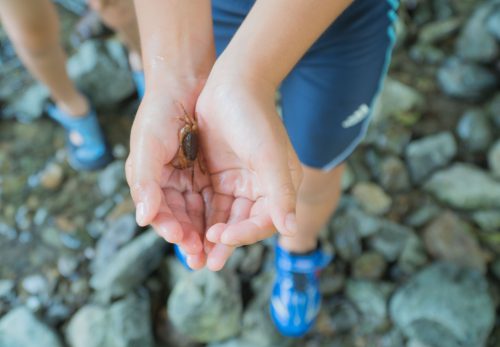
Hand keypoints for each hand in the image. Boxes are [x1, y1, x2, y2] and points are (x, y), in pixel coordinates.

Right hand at [126, 80, 211, 269]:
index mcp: (149, 181)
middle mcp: (167, 184)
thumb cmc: (159, 113)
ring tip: (215, 253)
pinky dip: (218, 214)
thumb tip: (143, 219)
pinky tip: (227, 229)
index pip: (158, 212)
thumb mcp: (148, 144)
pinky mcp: (207, 174)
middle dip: (189, 239)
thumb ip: (145, 181)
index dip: (169, 227)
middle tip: (200, 259)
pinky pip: (213, 199)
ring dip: (205, 233)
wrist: (184, 84)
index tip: (182, 239)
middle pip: (179, 218)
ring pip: (197, 213)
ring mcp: (188, 180)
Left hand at [196, 71, 302, 270]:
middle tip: (206, 263)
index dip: (245, 233)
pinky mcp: (220, 176)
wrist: (232, 85)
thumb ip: (280, 194)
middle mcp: (262, 189)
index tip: (221, 237)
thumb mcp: (268, 157)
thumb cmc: (255, 118)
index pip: (264, 221)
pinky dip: (201, 218)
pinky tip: (189, 232)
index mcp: (280, 187)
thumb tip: (291, 229)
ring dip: (211, 236)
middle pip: (243, 224)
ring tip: (195, 255)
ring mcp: (239, 183)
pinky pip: (210, 204)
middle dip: (225, 242)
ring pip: (225, 218)